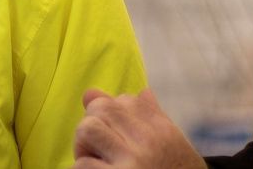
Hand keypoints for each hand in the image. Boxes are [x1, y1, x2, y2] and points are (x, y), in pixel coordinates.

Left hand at [73, 88, 206, 168]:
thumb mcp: (170, 142)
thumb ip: (145, 114)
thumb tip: (113, 91)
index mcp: (162, 128)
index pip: (125, 99)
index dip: (112, 113)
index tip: (116, 132)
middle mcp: (148, 140)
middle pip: (102, 108)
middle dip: (93, 122)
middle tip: (99, 145)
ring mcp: (132, 161)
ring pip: (88, 129)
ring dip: (83, 144)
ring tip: (94, 158)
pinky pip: (82, 164)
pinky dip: (84, 168)